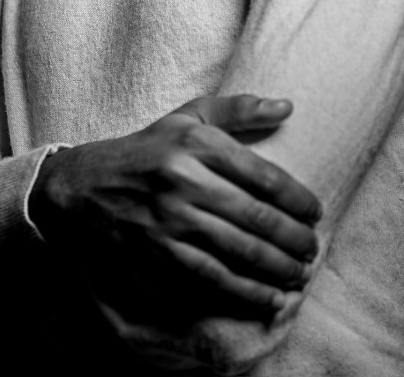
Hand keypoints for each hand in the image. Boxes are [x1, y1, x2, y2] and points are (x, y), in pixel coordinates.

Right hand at [29, 95, 320, 316]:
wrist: (87, 185)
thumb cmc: (149, 149)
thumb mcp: (188, 118)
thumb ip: (239, 110)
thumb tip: (287, 106)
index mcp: (197, 143)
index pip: (264, 175)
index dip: (298, 199)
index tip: (315, 212)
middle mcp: (186, 180)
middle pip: (257, 216)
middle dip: (295, 238)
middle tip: (313, 249)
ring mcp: (172, 219)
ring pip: (241, 249)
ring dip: (279, 267)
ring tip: (300, 274)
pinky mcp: (161, 252)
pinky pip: (215, 276)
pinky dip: (248, 291)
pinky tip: (271, 297)